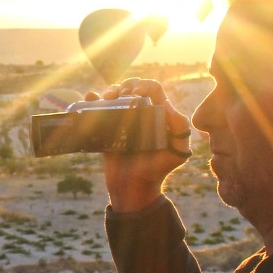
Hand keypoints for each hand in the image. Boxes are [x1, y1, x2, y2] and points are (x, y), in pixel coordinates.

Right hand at [92, 77, 192, 212]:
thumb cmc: (158, 170)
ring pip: (115, 95)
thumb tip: (167, 105)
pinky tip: (91, 97)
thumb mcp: (177, 152)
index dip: (145, 85)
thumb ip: (180, 129)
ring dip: (110, 90)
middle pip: (132, 86)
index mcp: (158, 114)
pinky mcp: (106, 129)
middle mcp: (140, 113)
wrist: (133, 188)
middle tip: (123, 95)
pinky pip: (98, 109)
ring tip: (108, 98)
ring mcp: (122, 120)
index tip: (137, 93)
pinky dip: (92, 99)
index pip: (153, 89)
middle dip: (126, 85)